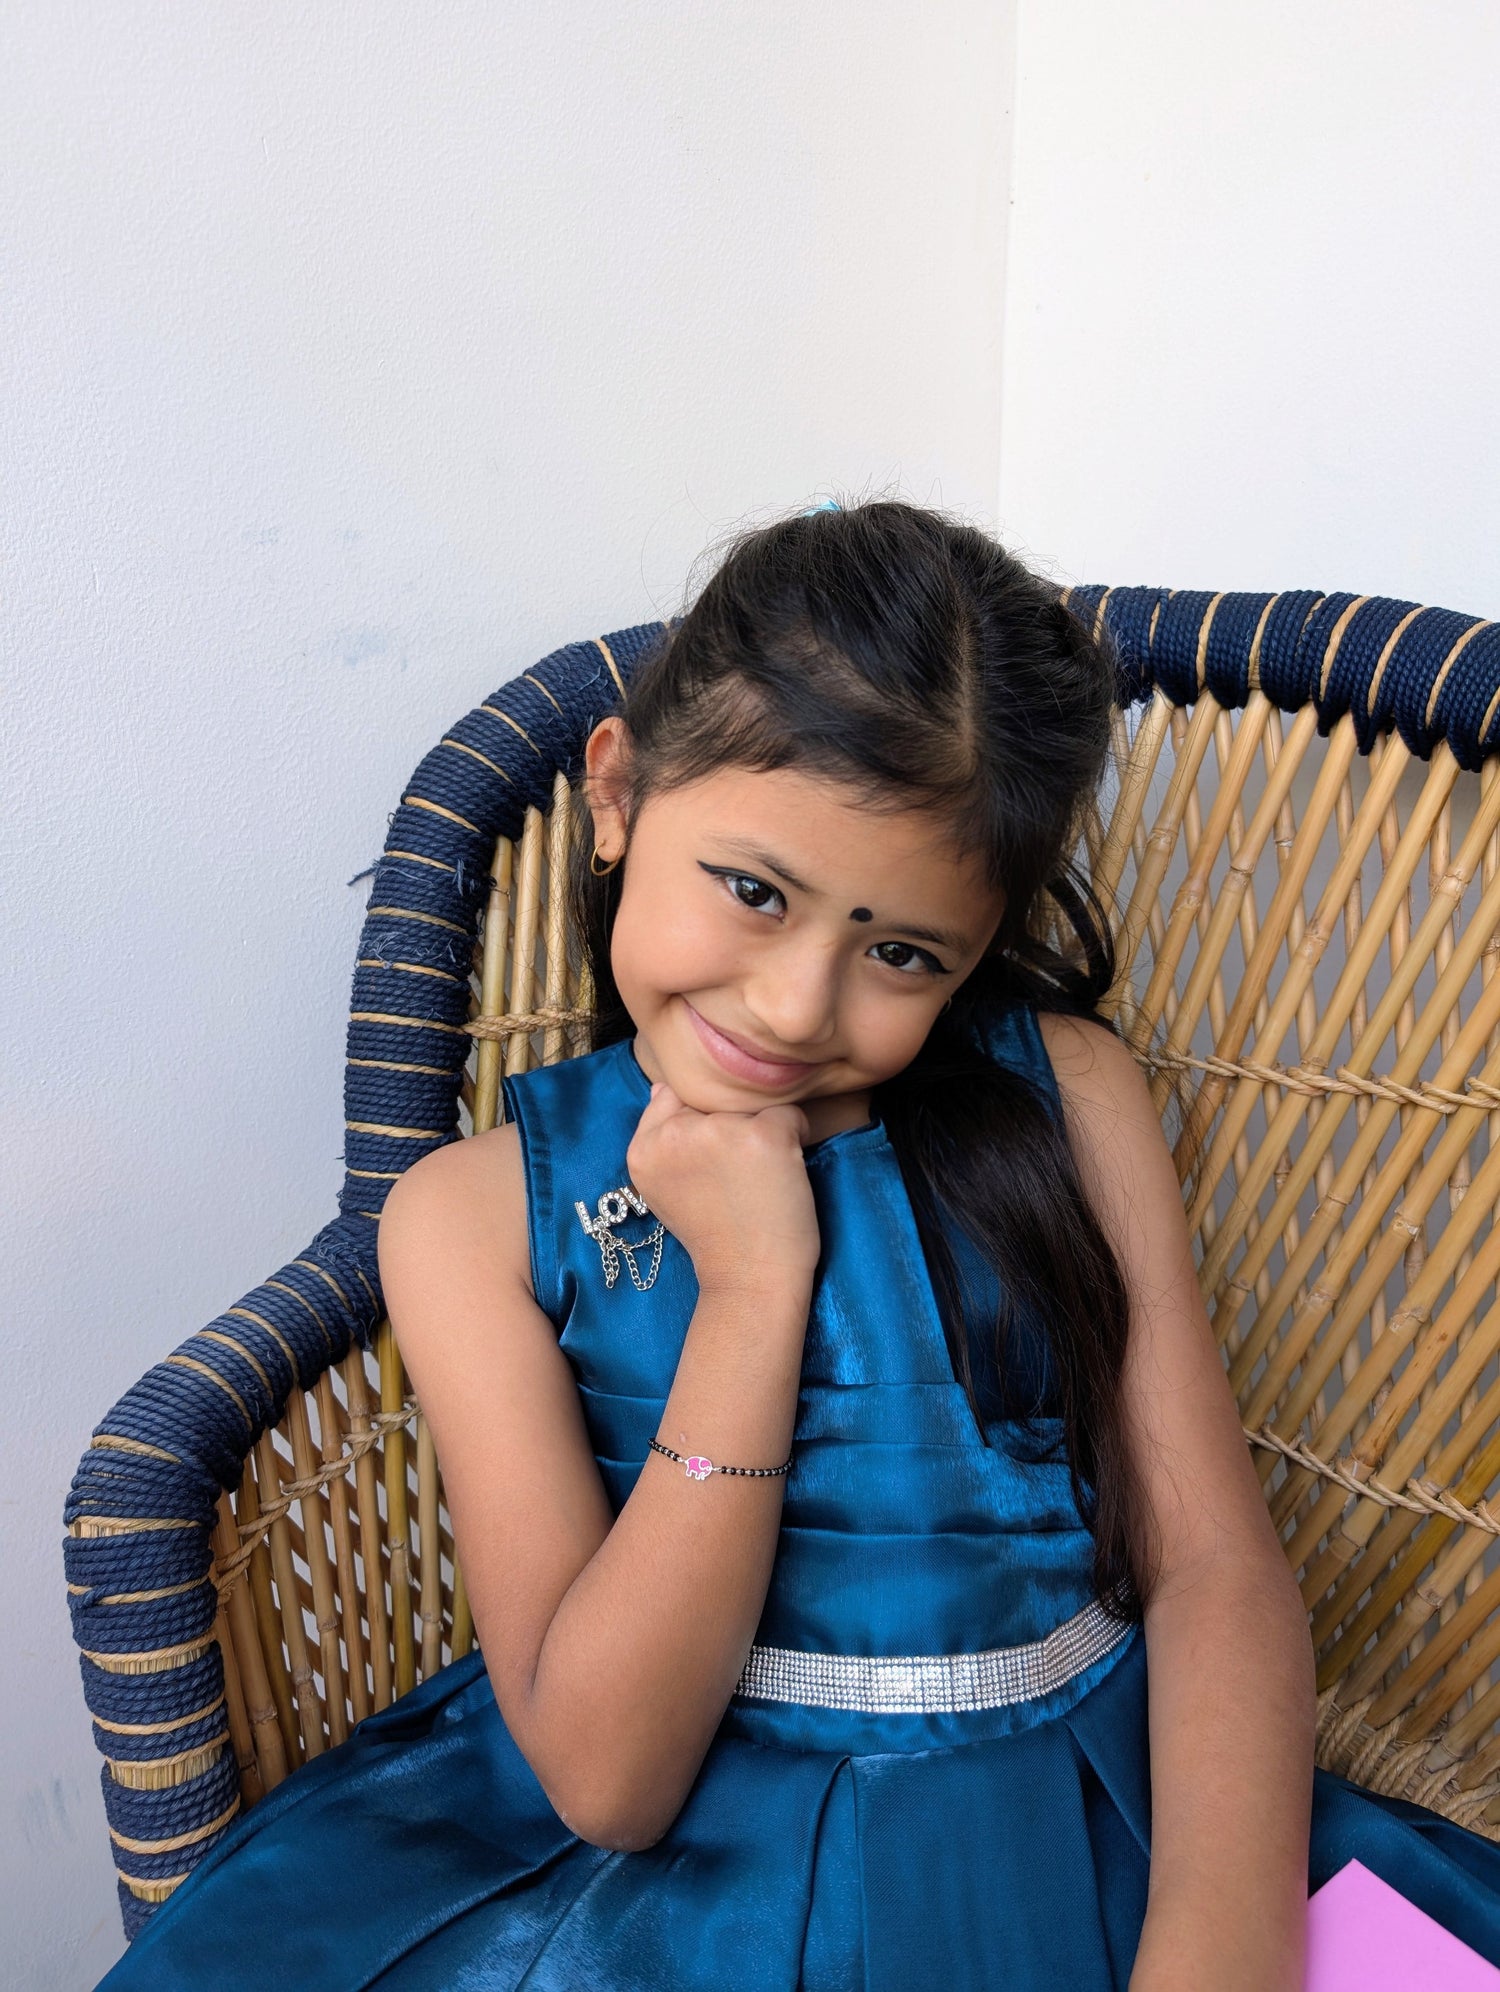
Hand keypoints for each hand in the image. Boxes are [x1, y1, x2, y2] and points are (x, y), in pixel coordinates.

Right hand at [625, 1080, 821, 1292]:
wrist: (748, 1277)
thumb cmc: (712, 1235)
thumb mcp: (661, 1187)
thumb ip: (657, 1136)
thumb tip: (662, 1087)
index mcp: (643, 1148)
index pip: (673, 1098)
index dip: (699, 1125)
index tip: (709, 1163)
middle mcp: (675, 1134)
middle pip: (714, 1101)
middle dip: (729, 1127)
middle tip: (734, 1176)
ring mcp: (720, 1132)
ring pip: (749, 1105)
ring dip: (760, 1132)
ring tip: (757, 1177)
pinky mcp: (763, 1135)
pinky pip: (788, 1114)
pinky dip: (794, 1137)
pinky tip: (783, 1172)